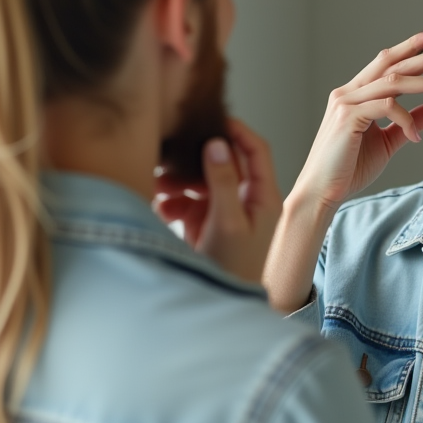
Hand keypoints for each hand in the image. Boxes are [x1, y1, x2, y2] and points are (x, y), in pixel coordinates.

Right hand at [154, 118, 281, 281]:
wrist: (222, 304)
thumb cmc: (236, 270)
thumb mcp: (228, 222)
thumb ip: (223, 182)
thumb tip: (217, 142)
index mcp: (264, 197)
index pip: (256, 151)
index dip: (237, 130)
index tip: (214, 117)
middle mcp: (246, 201)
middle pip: (224, 163)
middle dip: (196, 159)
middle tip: (172, 154)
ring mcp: (225, 213)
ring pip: (202, 183)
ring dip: (179, 181)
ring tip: (158, 185)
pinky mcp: (205, 226)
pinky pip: (188, 203)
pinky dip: (173, 202)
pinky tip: (158, 206)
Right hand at [293, 25, 422, 210]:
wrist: (322, 192)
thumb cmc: (349, 169)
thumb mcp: (388, 142)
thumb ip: (409, 123)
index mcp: (355, 94)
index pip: (386, 64)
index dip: (410, 49)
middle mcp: (348, 93)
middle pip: (390, 63)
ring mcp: (346, 103)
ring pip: (392, 82)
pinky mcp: (348, 117)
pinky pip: (387, 107)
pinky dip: (407, 119)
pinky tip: (416, 137)